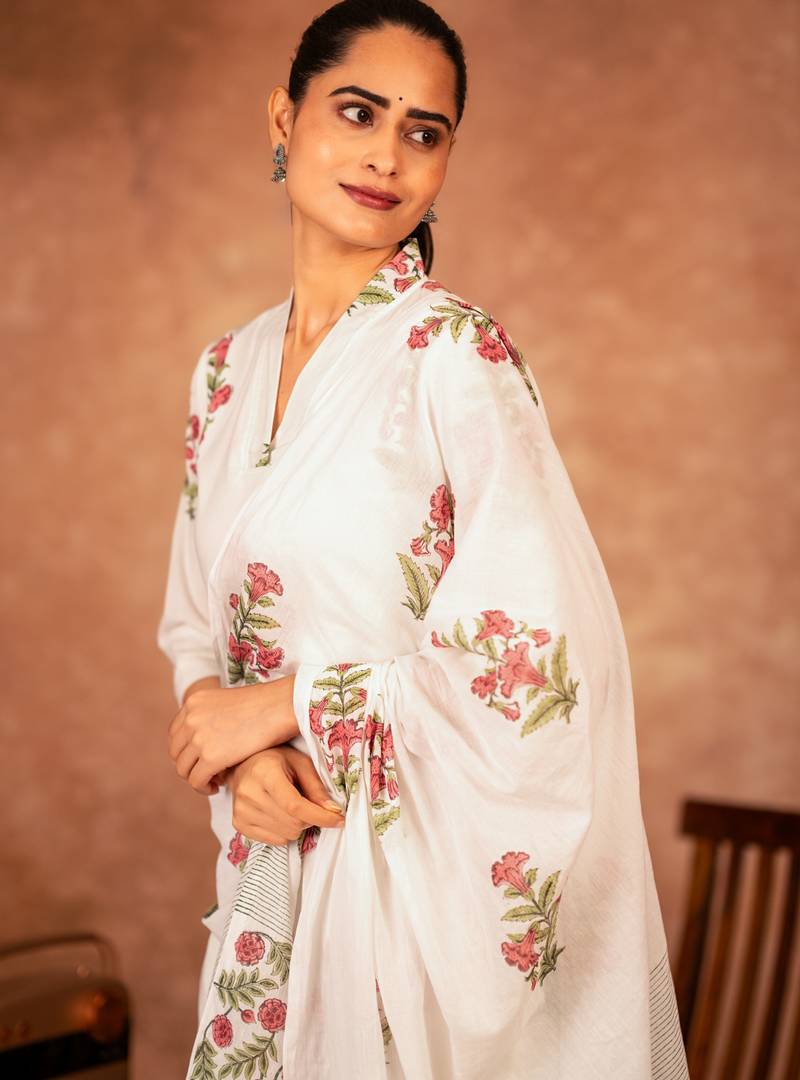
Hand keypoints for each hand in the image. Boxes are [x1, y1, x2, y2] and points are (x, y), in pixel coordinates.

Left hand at [167, 677, 298, 794]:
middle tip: (207, 772)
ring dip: (196, 778)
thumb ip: (212, 717)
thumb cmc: (265, 704)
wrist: (281, 706)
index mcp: (193, 701)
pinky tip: (217, 787)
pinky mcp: (209, 757)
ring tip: (214, 781)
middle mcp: (190, 718)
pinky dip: (204, 787)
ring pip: (183, 770)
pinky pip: (196, 781)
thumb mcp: (228, 702)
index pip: (176, 733)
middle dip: (190, 765)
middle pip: (176, 752)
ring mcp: (198, 737)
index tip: (200, 759)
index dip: (187, 750)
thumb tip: (208, 740)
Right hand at [229, 745, 344, 843]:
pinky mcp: (238, 824)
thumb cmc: (278, 761)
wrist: (245, 765)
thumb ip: (317, 787)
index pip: (294, 805)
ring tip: (291, 806)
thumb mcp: (301, 763)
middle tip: (309, 803)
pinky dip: (285, 832)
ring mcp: (240, 811)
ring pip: (286, 835)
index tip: (339, 820)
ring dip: (298, 825)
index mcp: (265, 772)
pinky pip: (274, 841)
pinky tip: (280, 814)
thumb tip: (333, 811)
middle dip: (310, 818)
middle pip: (293, 823)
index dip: (320, 816)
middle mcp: (248, 793)